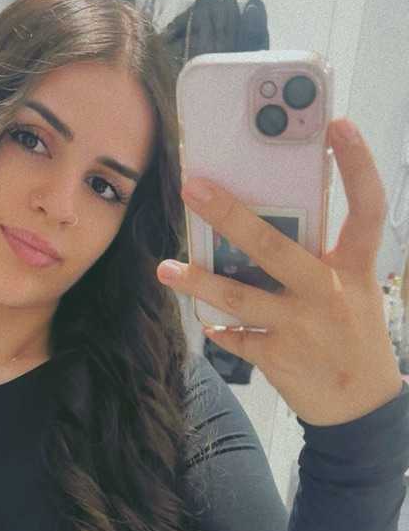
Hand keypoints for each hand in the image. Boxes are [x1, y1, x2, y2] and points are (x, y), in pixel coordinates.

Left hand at [157, 118, 402, 426]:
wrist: (361, 406)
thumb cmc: (352, 334)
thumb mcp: (349, 289)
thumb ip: (316, 258)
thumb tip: (261, 227)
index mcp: (353, 267)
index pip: (366, 208)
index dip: (356, 165)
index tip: (337, 125)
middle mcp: (328, 291)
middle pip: (274, 245)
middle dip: (229, 214)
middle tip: (192, 187)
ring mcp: (301, 326)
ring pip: (238, 295)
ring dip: (197, 280)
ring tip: (165, 269)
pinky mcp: (277, 356)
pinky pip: (234, 335)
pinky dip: (218, 327)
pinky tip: (206, 321)